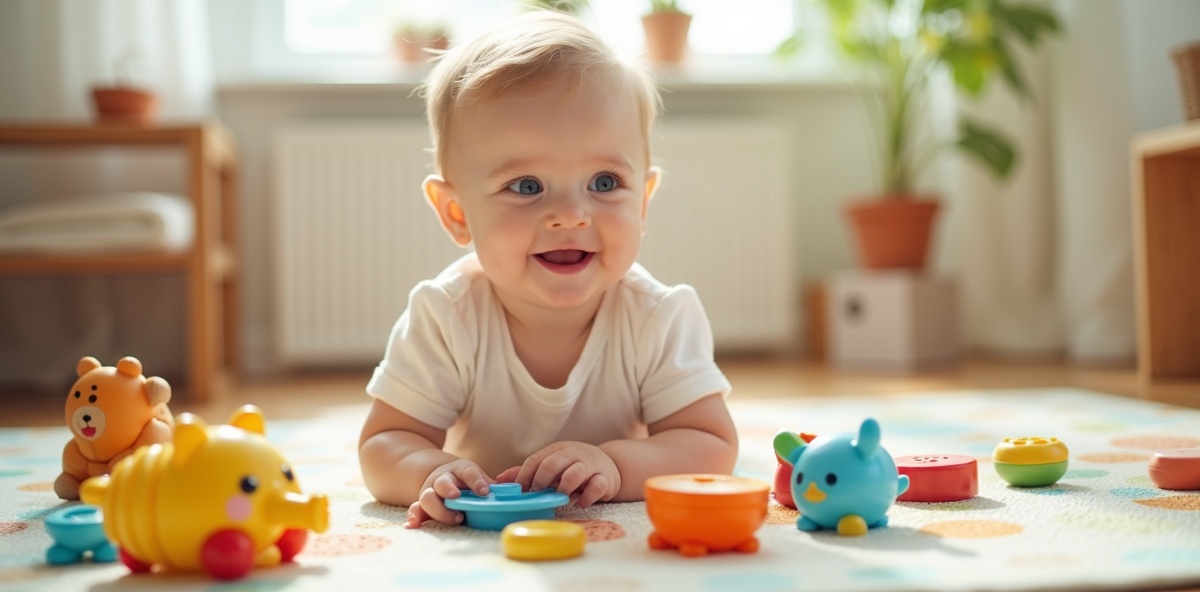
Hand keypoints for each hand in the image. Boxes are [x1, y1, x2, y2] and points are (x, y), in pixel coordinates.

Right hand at [406, 459, 492, 527]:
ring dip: (438, 509)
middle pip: (443, 483)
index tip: (485, 491)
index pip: (468, 472)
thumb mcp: (478, 476)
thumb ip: (490, 484)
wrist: (441, 475)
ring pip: (428, 497)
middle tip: (457, 498)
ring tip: (454, 519)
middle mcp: (443, 479)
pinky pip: (415, 510)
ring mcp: (430, 492)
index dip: (476, 481)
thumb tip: (512, 491)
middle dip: (449, 490)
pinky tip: (413, 525)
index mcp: (460, 470)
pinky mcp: (422, 505)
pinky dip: (413, 517)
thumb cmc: (466, 479)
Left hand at [497, 441, 619, 507]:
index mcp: (558, 450)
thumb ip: (528, 472)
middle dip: (541, 479)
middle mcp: (573, 454)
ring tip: (560, 497)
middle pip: (553, 463)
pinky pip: (596, 487)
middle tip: (537, 493)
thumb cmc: (574, 466)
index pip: (536, 459)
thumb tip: (499, 480)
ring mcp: (590, 465)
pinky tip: (579, 503)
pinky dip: (586, 497)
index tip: (520, 490)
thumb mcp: (552, 464)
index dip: (525, 475)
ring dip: (564, 487)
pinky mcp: (605, 478)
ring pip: (575, 473)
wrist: (610, 465)